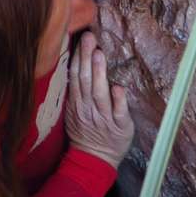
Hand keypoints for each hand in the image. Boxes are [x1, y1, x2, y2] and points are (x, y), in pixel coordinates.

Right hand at [65, 32, 132, 169]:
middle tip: (89, 37)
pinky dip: (118, 101)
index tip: (81, 38)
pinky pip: (118, 113)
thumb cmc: (86, 131)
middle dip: (86, 58)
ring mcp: (104, 118)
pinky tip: (117, 87)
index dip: (78, 58)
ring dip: (99, 73)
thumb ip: (77, 90)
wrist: (94, 159)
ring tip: (99, 53)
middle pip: (85, 81)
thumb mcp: (75, 111)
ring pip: (99, 93)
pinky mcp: (120, 127)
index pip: (76, 77)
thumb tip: (78, 64)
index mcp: (77, 103)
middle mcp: (88, 108)